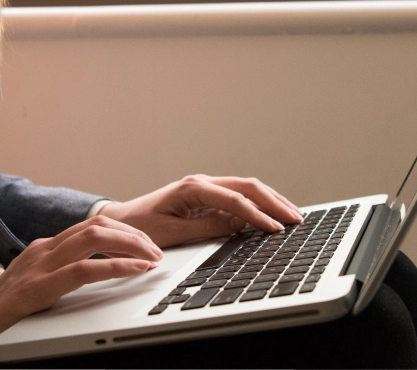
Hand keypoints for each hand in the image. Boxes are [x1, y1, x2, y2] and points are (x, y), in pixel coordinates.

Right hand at [0, 215, 162, 367]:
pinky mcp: (37, 288)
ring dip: (131, 245)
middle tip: (157, 251)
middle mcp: (43, 250)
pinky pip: (85, 269)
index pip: (92, 226)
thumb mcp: (38, 288)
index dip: (125, 232)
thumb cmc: (0, 317)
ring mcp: (39, 266)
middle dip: (134, 234)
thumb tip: (98, 273)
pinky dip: (116, 267)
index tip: (147, 245)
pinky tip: (136, 271)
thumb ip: (62, 276)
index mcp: (45, 249)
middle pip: (98, 224)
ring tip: (152, 258)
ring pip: (95, 237)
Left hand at [99, 174, 302, 247]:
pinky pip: (239, 197)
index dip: (257, 214)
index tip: (274, 228)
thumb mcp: (172, 233)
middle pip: (248, 186)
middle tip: (295, 218)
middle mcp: (202, 183)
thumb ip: (206, 228)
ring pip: (247, 188)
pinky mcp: (207, 197)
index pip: (234, 199)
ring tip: (292, 215)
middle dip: (274, 202)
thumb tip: (237, 226)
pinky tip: (273, 214)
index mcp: (192, 188)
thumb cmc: (140, 226)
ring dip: (271, 201)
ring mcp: (206, 188)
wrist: (121, 221)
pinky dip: (259, 205)